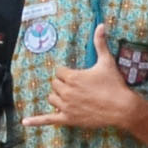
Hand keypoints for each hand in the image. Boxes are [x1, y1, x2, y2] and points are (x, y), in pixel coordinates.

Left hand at [40, 19, 147, 134]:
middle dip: (63, 83)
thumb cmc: (114, 84)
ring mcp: (66, 106)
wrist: (122, 108)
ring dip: (58, 96)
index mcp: (73, 77)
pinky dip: (36, 121)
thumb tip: (101, 25)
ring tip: (70, 96)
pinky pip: (48, 119)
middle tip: (77, 85)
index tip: (75, 74)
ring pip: (52, 98)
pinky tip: (25, 122)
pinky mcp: (68, 119)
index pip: (59, 71)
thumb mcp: (107, 62)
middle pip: (54, 84)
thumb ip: (100, 43)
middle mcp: (66, 91)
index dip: (66, 72)